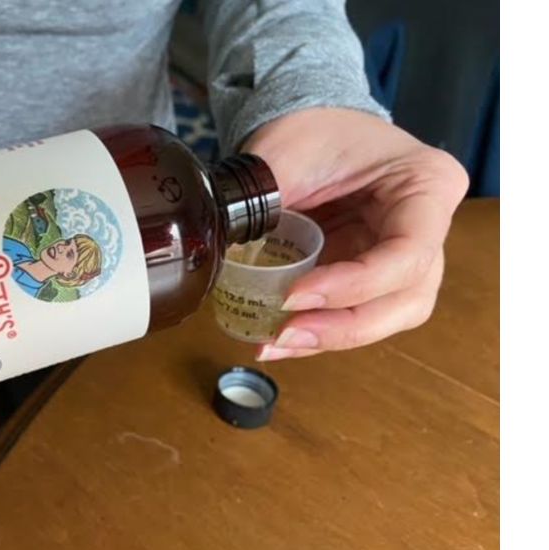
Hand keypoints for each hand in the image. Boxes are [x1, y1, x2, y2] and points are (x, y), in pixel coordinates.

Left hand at [243, 108, 467, 360]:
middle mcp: (429, 227)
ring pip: (388, 317)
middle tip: (286, 334)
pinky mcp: (372, 275)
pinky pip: (356, 314)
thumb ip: (265, 201)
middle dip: (344, 327)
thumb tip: (222, 249)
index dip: (354, 284)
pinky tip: (277, 340)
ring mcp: (405, 257)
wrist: (308, 128)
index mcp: (428, 185)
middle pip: (408, 298)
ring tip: (275, 343)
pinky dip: (318, 331)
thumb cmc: (311, 130)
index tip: (295, 294)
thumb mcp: (287, 153)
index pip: (409, 253)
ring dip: (331, 338)